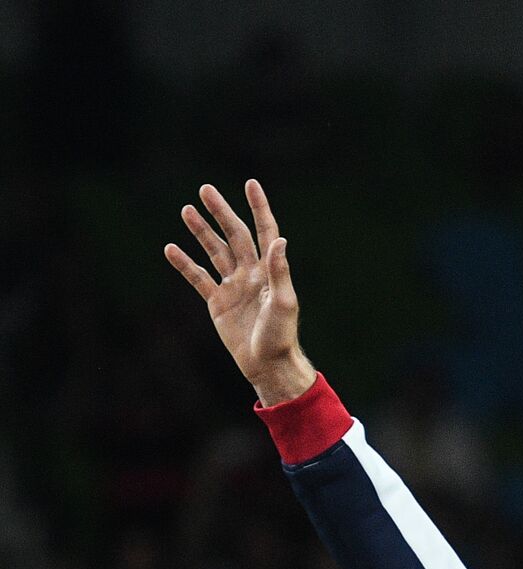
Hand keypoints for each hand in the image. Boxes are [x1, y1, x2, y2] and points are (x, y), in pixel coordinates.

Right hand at [164, 180, 314, 405]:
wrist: (266, 363)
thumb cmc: (280, 335)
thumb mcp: (283, 302)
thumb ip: (279, 271)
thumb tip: (279, 240)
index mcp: (269, 271)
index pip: (264, 231)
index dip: (258, 208)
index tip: (251, 184)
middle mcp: (251, 273)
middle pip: (234, 235)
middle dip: (220, 212)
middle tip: (205, 189)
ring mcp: (233, 286)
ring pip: (214, 252)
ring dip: (201, 232)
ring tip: (186, 210)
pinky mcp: (218, 302)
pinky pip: (198, 278)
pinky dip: (185, 264)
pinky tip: (171, 248)